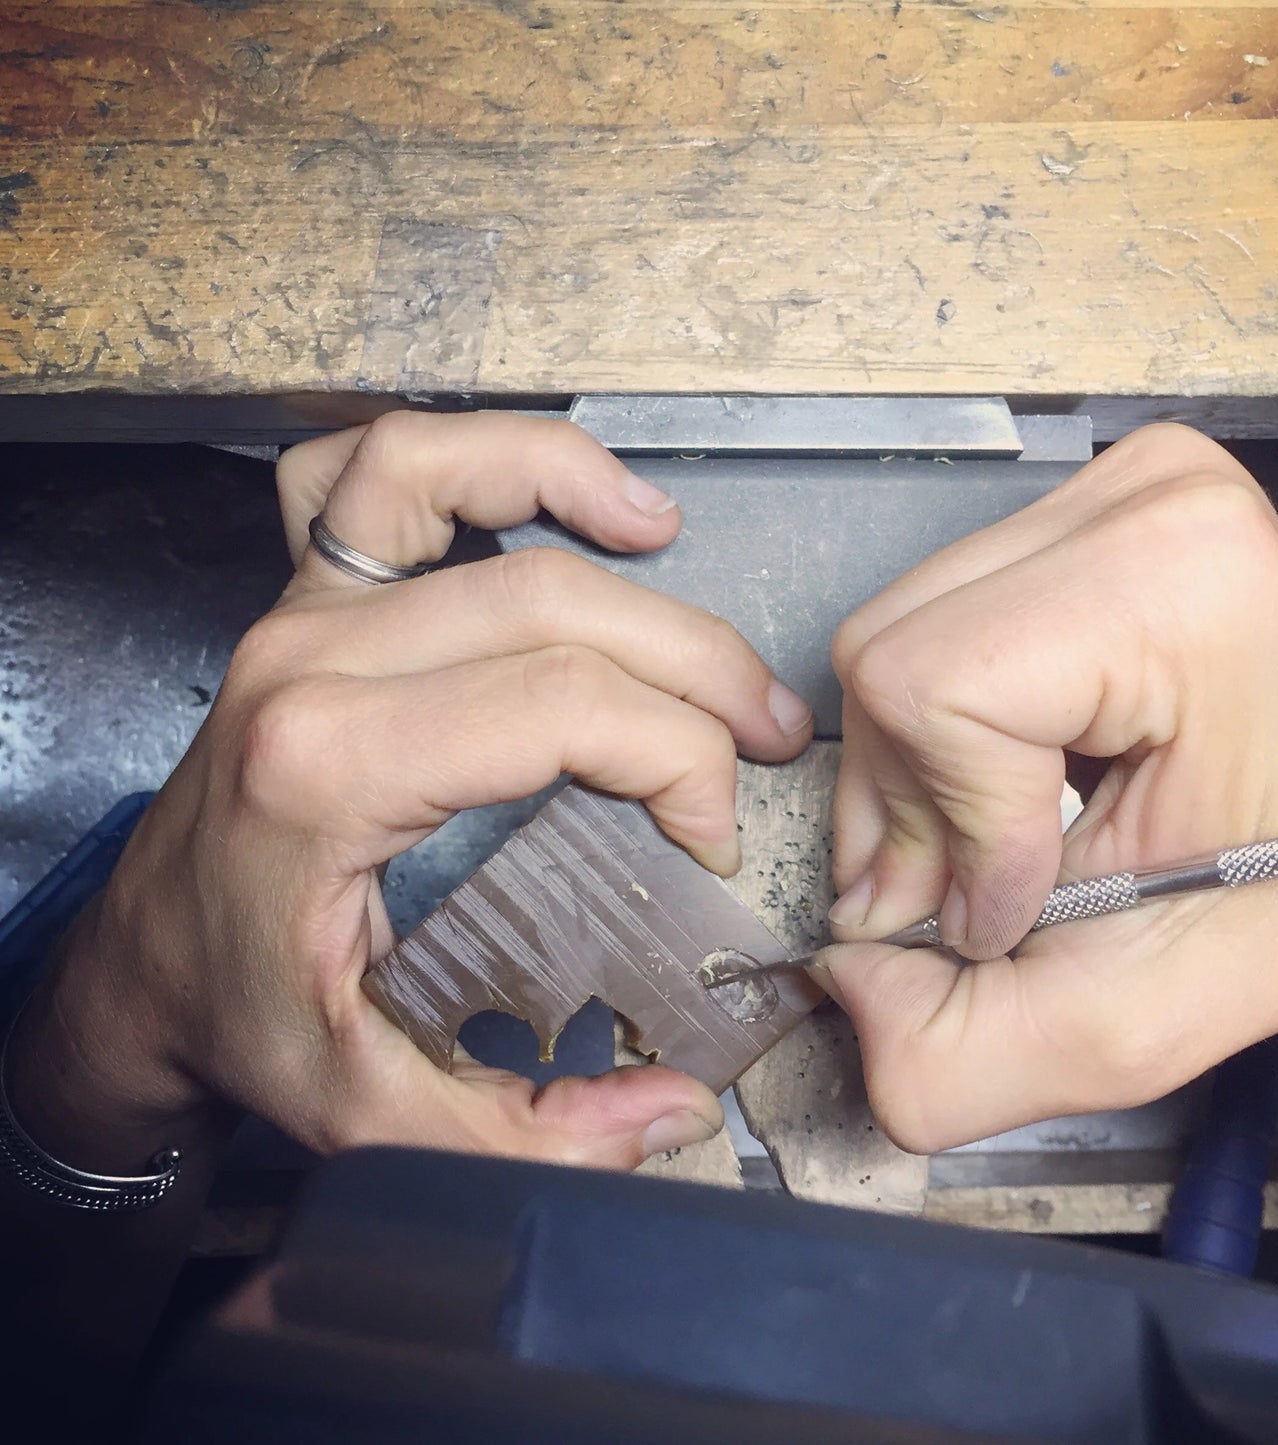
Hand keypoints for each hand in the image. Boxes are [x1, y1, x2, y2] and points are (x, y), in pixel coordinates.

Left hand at [8, 411, 813, 1174]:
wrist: (145, 968)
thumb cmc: (240, 1013)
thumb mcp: (375, 1110)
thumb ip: (533, 1133)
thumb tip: (673, 1111)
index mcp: (328, 770)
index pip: (563, 707)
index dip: (677, 761)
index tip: (711, 833)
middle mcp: (311, 661)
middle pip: (555, 606)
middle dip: (691, 665)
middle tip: (761, 730)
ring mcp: (303, 610)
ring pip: (463, 486)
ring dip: (584, 499)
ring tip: (672, 545)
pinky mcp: (306, 598)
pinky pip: (376, 472)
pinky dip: (475, 452)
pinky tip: (552, 490)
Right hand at [823, 424, 1277, 1151]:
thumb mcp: (1132, 1023)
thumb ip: (957, 1055)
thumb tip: (837, 976)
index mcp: (1179, 582)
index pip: (929, 687)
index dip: (951, 827)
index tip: (1013, 907)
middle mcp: (1142, 501)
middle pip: (888, 653)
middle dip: (910, 805)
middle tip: (979, 892)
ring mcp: (1114, 491)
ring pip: (892, 638)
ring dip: (919, 773)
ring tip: (997, 844)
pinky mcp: (1086, 510)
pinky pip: (932, 621)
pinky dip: (945, 729)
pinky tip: (1010, 780)